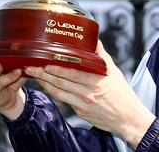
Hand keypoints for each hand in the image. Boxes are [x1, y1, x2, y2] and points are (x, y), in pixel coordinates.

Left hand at [26, 41, 155, 147]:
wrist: (128, 119)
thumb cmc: (123, 95)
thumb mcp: (115, 72)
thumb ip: (102, 56)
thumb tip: (95, 40)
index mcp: (96, 80)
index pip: (72, 72)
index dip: (56, 67)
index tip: (44, 61)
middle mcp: (87, 93)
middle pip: (60, 82)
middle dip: (43, 74)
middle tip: (30, 67)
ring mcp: (82, 104)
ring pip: (59, 92)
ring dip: (44, 84)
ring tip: (33, 75)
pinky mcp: (80, 112)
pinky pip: (64, 100)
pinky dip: (53, 93)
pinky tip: (46, 87)